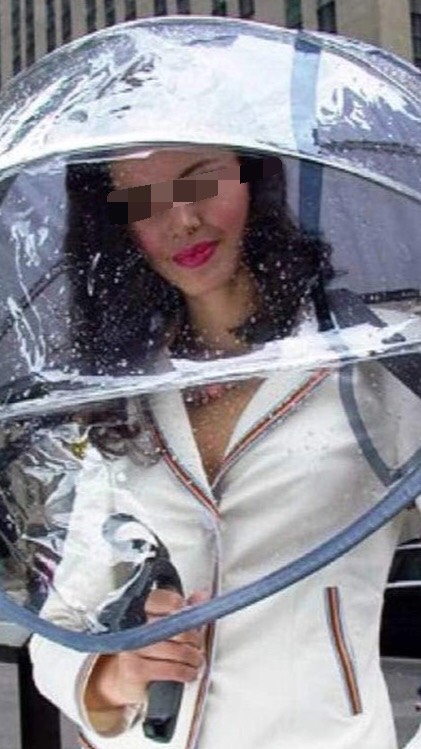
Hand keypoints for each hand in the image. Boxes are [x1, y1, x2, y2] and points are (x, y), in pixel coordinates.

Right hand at [85, 590, 206, 711]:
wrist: (127, 679)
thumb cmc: (150, 649)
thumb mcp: (166, 625)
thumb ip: (184, 609)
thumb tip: (203, 595)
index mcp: (139, 608)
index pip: (164, 599)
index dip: (181, 608)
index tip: (190, 616)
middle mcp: (132, 626)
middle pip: (173, 626)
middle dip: (193, 637)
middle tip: (198, 644)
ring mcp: (132, 647)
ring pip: (175, 650)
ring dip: (193, 657)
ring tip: (196, 660)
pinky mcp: (134, 670)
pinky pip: (171, 669)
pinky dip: (186, 672)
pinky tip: (190, 672)